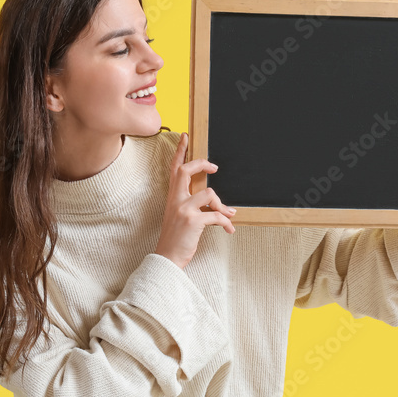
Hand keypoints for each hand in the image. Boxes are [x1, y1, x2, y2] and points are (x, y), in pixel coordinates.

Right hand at [154, 132, 236, 268]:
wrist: (168, 258)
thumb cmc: (176, 239)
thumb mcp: (180, 218)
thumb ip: (194, 207)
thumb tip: (220, 207)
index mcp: (172, 197)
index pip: (174, 169)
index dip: (180, 152)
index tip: (185, 137)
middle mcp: (176, 200)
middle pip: (186, 170)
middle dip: (202, 164)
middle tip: (214, 167)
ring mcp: (183, 209)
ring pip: (209, 193)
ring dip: (222, 205)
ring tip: (228, 215)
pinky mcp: (193, 221)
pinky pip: (217, 215)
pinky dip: (226, 223)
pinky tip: (229, 230)